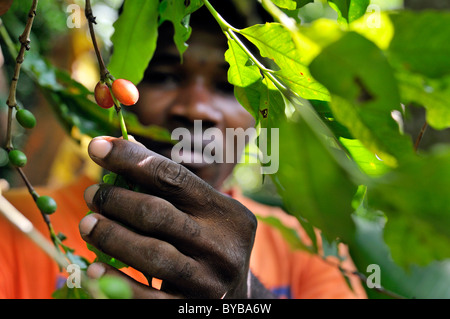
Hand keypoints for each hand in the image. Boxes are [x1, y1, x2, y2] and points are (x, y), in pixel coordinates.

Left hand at [79, 136, 256, 297]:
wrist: (236, 297)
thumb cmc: (210, 244)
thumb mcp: (205, 214)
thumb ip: (173, 187)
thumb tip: (126, 147)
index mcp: (228, 213)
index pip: (175, 177)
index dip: (131, 160)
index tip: (97, 147)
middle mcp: (223, 246)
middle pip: (158, 213)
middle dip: (116, 199)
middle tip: (91, 193)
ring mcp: (208, 280)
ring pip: (150, 253)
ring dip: (110, 235)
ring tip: (87, 222)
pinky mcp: (189, 308)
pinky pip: (146, 296)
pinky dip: (116, 281)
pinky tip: (94, 267)